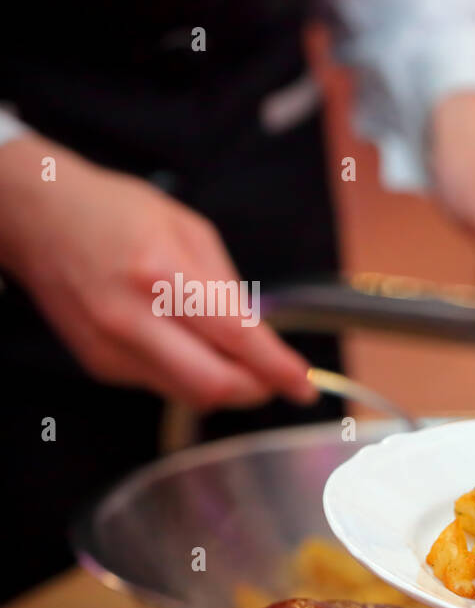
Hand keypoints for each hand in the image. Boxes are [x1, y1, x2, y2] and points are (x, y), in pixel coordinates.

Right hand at [0, 135, 313, 408]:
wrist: (37, 218)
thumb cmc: (115, 213)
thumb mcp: (189, 230)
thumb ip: (229, 287)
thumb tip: (259, 336)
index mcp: (162, 274)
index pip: (237, 339)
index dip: (277, 369)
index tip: (304, 385)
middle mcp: (133, 318)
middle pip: (213, 386)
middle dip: (256, 391)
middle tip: (276, 381)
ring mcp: (111, 347)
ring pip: (189, 395)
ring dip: (224, 387)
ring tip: (235, 361)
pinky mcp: (100, 364)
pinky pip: (161, 385)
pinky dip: (188, 376)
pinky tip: (187, 348)